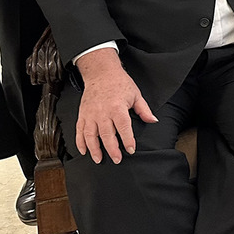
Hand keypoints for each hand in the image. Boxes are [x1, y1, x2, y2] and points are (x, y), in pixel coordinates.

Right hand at [75, 48, 157, 163]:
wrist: (101, 73)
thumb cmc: (120, 83)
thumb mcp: (136, 95)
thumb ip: (144, 110)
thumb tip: (153, 121)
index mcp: (117, 108)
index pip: (123, 127)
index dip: (128, 140)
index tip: (131, 150)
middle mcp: (102, 113)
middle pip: (107, 135)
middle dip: (112, 149)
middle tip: (117, 159)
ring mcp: (90, 114)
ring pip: (91, 136)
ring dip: (94, 149)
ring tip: (99, 159)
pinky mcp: (82, 115)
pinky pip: (79, 131)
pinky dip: (80, 143)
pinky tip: (84, 151)